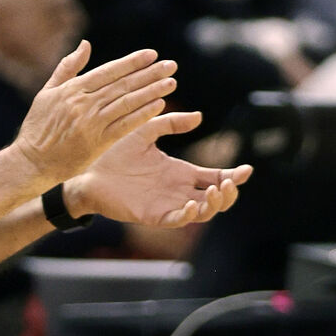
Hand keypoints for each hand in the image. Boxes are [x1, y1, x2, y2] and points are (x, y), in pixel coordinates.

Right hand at [10, 41, 177, 184]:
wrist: (31, 162)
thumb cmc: (38, 126)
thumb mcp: (47, 92)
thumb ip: (68, 67)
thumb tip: (86, 44)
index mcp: (73, 89)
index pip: (109, 71)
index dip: (132, 62)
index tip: (152, 54)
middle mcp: (84, 103)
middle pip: (123, 85)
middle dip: (149, 74)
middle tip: (171, 65)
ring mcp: (91, 123)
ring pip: (127, 103)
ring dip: (151, 91)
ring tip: (170, 82)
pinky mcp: (97, 143)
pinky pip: (124, 125)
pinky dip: (142, 114)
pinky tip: (159, 105)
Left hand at [67, 112, 252, 227]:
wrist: (88, 169)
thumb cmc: (115, 151)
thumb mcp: (146, 131)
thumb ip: (171, 123)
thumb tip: (199, 116)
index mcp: (180, 172)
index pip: (215, 177)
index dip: (233, 176)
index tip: (247, 169)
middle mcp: (178, 190)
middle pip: (216, 198)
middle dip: (230, 193)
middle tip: (231, 182)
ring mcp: (167, 204)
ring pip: (202, 212)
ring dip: (214, 204)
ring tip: (216, 191)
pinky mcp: (152, 215)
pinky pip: (177, 220)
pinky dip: (189, 215)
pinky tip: (193, 203)